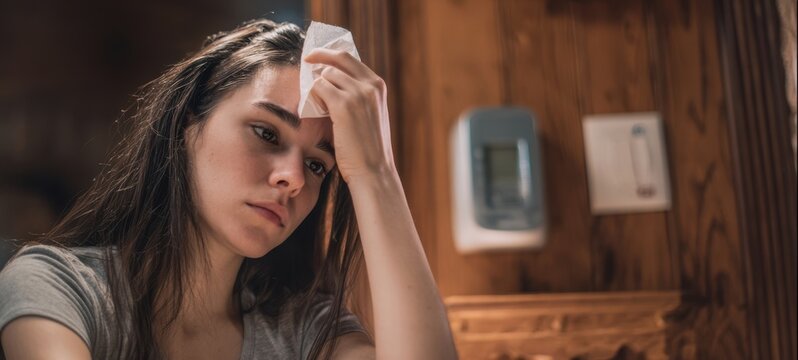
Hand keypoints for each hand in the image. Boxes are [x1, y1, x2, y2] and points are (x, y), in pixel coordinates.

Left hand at [303, 48, 395, 183]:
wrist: (374, 170)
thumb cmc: (368, 148)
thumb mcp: (370, 115)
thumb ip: (358, 96)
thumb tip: (332, 83)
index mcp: (378, 85)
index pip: (350, 58)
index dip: (330, 54)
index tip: (317, 56)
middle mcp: (370, 85)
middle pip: (338, 58)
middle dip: (318, 56)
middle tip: (305, 60)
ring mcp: (358, 94)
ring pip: (326, 74)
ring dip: (316, 84)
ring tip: (314, 99)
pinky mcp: (344, 105)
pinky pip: (319, 88)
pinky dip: (312, 94)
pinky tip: (313, 106)